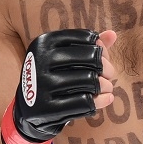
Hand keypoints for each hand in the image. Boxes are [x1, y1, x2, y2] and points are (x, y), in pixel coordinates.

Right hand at [1, 28, 116, 143]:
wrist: (30, 109)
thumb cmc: (55, 77)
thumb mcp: (67, 58)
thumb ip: (90, 46)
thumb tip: (112, 34)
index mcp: (44, 42)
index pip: (87, 39)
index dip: (101, 49)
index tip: (101, 59)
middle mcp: (40, 60)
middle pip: (92, 59)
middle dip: (106, 68)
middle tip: (108, 76)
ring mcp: (41, 85)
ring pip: (91, 81)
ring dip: (105, 86)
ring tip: (106, 88)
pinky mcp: (46, 108)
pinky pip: (85, 102)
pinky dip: (100, 101)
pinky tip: (104, 99)